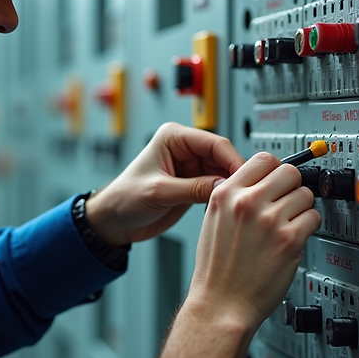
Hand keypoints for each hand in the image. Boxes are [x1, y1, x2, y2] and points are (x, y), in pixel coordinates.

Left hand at [85, 122, 244, 245]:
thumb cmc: (124, 198)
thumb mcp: (160, 192)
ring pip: (223, 172)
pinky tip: (224, 205)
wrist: (114, 220)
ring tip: (235, 201)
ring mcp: (191, 167)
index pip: (214, 143)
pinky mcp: (194, 184)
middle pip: (223, 157)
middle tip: (244, 192)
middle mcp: (185, 148)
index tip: (244, 176)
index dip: (232, 160)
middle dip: (233, 174)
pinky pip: (217, 186)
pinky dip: (223, 196)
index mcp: (174, 137)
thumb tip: (224, 186)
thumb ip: (194, 188)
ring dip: (229, 186)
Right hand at [138, 152, 320, 357]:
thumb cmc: (216, 271)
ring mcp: (269, 220)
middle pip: (289, 172)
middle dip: (292, 186)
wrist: (220, 306)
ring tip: (290, 224)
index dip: (275, 170)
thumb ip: (234, 197)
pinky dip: (309, 226)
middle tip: (288, 203)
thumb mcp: (213, 221)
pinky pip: (314, 218)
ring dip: (302, 208)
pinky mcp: (289, 240)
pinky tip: (295, 238)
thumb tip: (260, 181)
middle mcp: (247, 203)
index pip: (263, 159)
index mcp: (226, 194)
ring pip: (305, 194)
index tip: (278, 181)